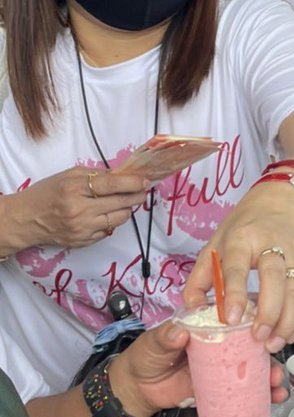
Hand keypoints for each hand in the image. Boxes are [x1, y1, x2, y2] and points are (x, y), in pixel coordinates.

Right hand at [4, 166, 148, 254]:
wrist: (26, 219)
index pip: (112, 185)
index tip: (145, 180)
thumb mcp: (69, 175)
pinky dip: (112, 221)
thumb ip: (97, 174)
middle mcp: (80, 210)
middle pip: (121, 203)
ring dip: (127, 209)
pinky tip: (107, 214)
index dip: (132, 183)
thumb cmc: (47, 193)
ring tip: (125, 201)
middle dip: (137, 196)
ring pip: (120, 219)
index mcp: (75, 189)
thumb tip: (122, 175)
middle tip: (142, 191)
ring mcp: (82, 229)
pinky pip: (109, 231)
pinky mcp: (83, 242)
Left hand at [184, 181, 293, 352]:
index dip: (235, 293)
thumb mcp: (216, 242)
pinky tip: (289, 334)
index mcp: (243, 238)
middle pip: (274, 278)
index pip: (239, 267)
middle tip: (258, 337)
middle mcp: (272, 244)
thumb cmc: (244, 227)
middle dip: (268, 311)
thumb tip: (191, 309)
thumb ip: (201, 276)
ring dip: (287, 320)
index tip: (231, 319)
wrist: (282, 202)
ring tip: (274, 344)